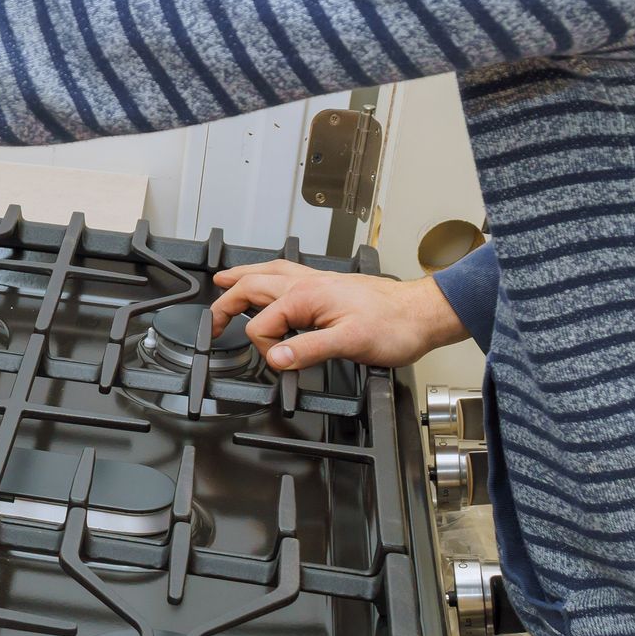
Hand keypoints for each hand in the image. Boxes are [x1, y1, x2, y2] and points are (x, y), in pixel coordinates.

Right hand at [210, 260, 466, 370]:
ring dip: (242, 278)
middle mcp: (306, 283)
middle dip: (227, 303)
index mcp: (305, 296)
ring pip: (268, 273)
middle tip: (213, 321)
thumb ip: (307, 350)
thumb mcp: (350, 343)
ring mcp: (316, 281)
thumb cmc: (394, 326)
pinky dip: (266, 275)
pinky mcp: (327, 285)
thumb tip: (275, 358)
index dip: (266, 349)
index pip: (262, 324)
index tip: (280, 362)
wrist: (421, 313)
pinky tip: (269, 279)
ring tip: (224, 281)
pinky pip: (286, 274)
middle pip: (252, 286)